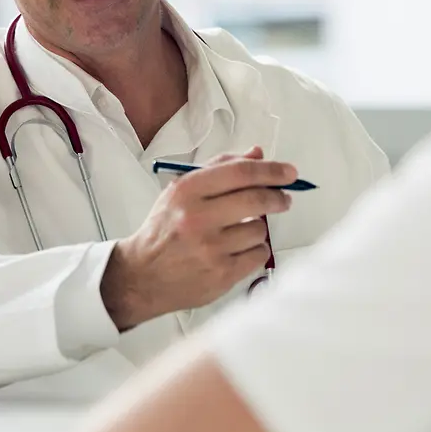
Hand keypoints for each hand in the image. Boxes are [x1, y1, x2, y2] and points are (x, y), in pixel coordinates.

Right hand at [101, 147, 294, 330]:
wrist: (141, 276)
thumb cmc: (164, 230)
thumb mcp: (182, 191)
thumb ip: (220, 168)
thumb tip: (257, 154)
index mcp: (187, 192)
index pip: (240, 173)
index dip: (271, 170)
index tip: (289, 172)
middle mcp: (197, 219)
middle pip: (256, 199)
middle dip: (278, 197)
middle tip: (284, 198)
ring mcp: (210, 249)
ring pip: (260, 229)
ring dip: (259, 227)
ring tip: (241, 231)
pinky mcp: (221, 275)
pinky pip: (258, 254)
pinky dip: (255, 250)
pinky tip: (239, 249)